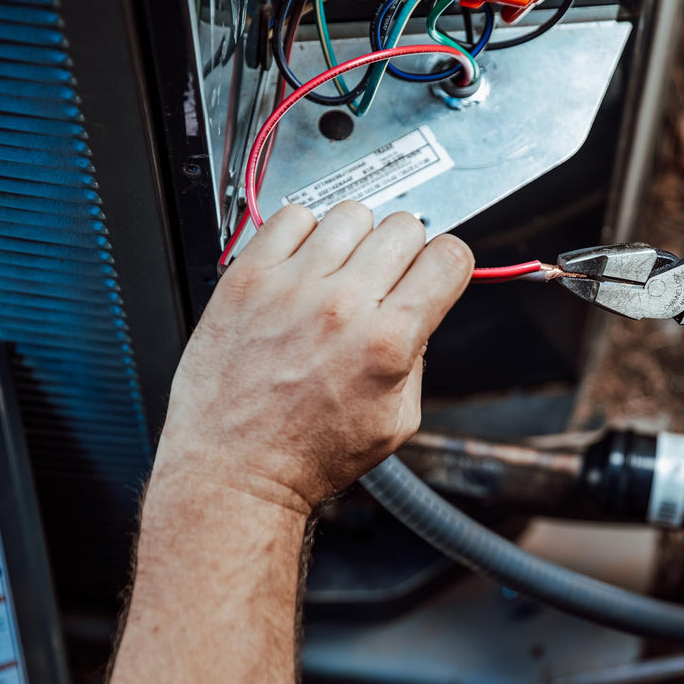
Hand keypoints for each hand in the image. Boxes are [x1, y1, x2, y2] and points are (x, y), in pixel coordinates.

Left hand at [154, 202, 473, 513]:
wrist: (234, 470)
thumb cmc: (307, 456)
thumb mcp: (396, 423)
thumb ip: (418, 360)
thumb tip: (419, 313)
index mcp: (386, 343)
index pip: (448, 257)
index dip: (449, 263)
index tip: (436, 272)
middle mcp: (342, 307)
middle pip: (405, 227)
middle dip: (407, 251)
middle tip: (387, 280)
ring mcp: (291, 287)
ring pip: (353, 213)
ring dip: (357, 239)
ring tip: (341, 274)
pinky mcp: (248, 279)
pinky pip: (292, 216)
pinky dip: (305, 233)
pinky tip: (303, 266)